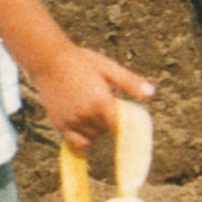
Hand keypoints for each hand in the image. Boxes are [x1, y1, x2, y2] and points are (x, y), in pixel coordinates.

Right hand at [32, 47, 155, 151]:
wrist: (49, 59)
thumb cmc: (81, 61)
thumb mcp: (109, 68)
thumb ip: (130, 82)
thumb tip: (152, 93)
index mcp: (100, 102)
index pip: (120, 126)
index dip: (124, 121)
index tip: (124, 112)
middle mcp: (85, 115)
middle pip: (106, 131)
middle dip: (110, 120)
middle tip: (105, 101)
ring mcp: (71, 121)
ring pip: (92, 137)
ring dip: (97, 128)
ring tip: (93, 108)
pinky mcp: (59, 124)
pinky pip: (76, 142)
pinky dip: (83, 138)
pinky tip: (85, 125)